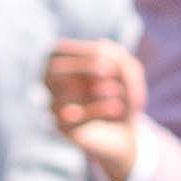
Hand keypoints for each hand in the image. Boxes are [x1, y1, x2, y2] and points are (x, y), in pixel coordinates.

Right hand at [43, 39, 145, 180]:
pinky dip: (98, 109)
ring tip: (118, 91)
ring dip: (99, 89)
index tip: (110, 55)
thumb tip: (102, 44)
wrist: (125, 136)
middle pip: (52, 70)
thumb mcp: (129, 74)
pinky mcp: (62, 129)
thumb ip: (119, 57)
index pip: (56, 51)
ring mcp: (53, 107)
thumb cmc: (123, 97)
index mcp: (61, 66)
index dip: (84, 51)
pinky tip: (117, 107)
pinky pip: (71, 117)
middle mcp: (51, 86)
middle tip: (109, 71)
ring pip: (64, 93)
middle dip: (83, 66)